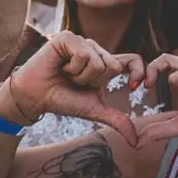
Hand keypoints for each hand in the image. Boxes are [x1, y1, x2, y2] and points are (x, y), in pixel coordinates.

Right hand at [1, 32, 144, 143]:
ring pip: (98, 61)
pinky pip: (83, 54)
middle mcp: (96, 50)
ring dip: (81, 76)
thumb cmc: (63, 100)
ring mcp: (82, 42)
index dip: (140, 71)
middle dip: (94, 82)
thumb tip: (136, 140)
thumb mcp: (95, 110)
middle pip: (113, 65)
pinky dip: (72, 68)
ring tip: (67, 75)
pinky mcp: (68, 37)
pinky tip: (60, 67)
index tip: (135, 87)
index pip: (132, 60)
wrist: (36, 97)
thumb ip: (117, 120)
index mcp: (105, 64)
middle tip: (77, 82)